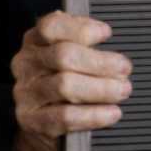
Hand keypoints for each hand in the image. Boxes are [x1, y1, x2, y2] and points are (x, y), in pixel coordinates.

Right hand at [8, 11, 131, 150]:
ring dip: (102, 88)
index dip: (81, 29)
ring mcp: (26, 93)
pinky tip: (112, 113)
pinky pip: (65, 116)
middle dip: (101, 62)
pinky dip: (94, 115)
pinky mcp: (32, 120)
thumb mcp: (72, 54)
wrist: (44, 123)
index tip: (107, 34)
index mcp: (35, 41)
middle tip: (125, 69)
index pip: (51, 26)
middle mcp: (27, 64)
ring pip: (65, 86)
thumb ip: (83, 40)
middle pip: (64, 56)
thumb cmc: (67, 80)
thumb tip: (103, 32)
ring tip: (122, 90)